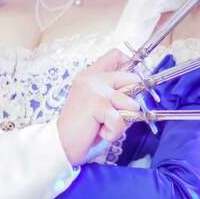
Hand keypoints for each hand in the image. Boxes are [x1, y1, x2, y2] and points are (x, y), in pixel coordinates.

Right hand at [57, 48, 138, 165]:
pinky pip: (120, 119)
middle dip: (131, 102)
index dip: (131, 67)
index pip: (116, 55)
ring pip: (130, 103)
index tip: (131, 85)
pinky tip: (100, 132)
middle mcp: (92, 78)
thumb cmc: (82, 128)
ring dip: (122, 121)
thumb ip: (115, 94)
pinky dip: (114, 132)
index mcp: (92, 75)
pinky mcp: (96, 104)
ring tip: (104, 125)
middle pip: (132, 78)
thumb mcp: (100, 105)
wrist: (61, 143)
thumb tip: (138, 91)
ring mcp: (94, 90)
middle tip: (115, 116)